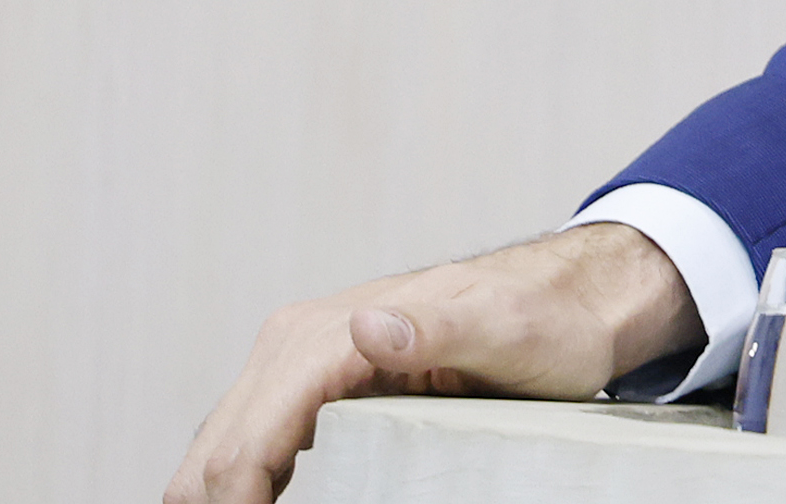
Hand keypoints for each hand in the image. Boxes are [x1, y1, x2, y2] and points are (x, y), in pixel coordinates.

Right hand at [164, 221, 698, 502]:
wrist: (569, 302)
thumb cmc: (545, 321)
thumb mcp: (508, 331)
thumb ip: (440, 329)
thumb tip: (368, 327)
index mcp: (327, 334)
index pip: (250, 439)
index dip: (237, 501)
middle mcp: (297, 343)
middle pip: (220, 448)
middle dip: (216, 501)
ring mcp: (299, 365)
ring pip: (223, 447)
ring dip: (222, 494)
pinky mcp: (312, 388)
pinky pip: (254, 443)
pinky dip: (244, 484)